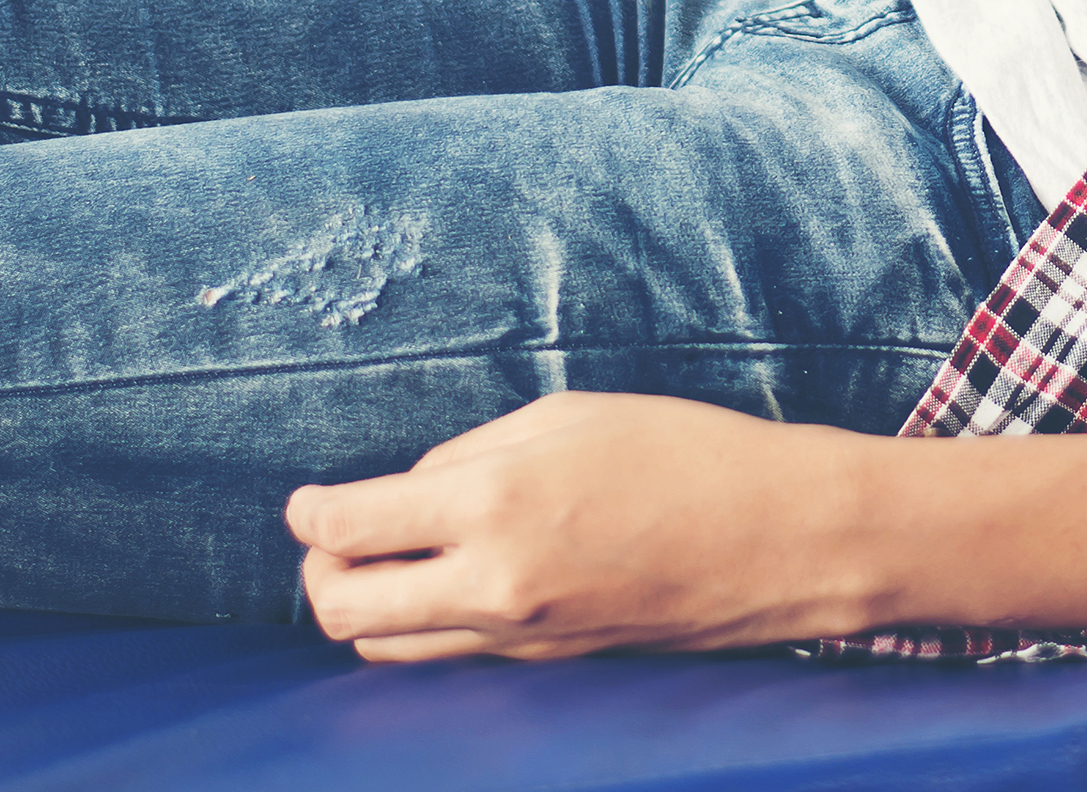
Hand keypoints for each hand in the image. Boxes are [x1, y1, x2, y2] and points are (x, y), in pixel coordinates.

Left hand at [290, 391, 1086, 663]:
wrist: (783, 536)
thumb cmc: (684, 454)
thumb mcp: (566, 421)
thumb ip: (472, 459)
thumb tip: (407, 493)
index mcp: (490, 501)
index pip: (346, 524)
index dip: (308, 515)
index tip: (303, 503)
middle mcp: (492, 582)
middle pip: (342, 609)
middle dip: (318, 574)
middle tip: (328, 541)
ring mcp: (519, 636)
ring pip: (387, 648)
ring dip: (365, 610)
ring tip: (378, 569)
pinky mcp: (549, 664)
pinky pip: (450, 656)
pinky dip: (423, 628)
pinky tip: (439, 594)